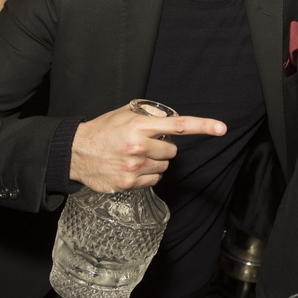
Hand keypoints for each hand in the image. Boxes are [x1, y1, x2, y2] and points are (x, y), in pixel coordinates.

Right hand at [70, 102, 226, 191]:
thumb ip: (149, 117)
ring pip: (164, 167)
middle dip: (163, 148)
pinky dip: (148, 175)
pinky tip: (131, 168)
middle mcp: (139, 147)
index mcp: (139, 126)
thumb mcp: (124, 115)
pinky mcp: (129, 183)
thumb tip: (169, 120)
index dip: (203, 126)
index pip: (179, 125)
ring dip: (155, 162)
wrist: (76, 153)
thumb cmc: (102, 131)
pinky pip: (154, 180)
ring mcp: (134, 167)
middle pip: (172, 151)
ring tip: (134, 156)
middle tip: (145, 145)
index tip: (221, 128)